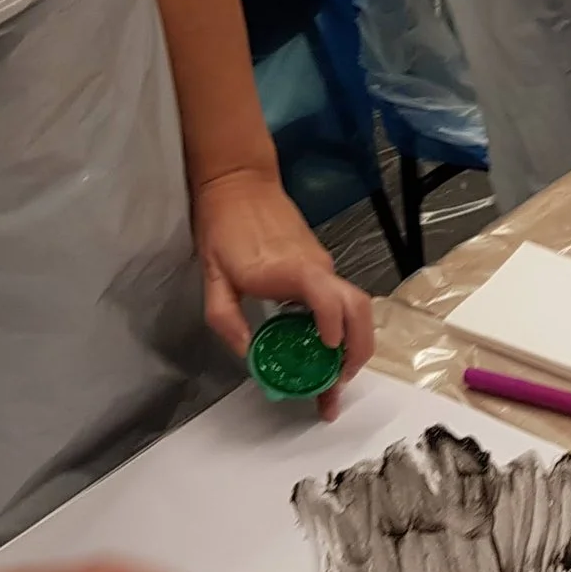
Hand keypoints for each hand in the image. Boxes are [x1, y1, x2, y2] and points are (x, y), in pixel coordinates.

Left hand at [192, 170, 374, 418]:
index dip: (334, 325)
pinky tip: (325, 350)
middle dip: (356, 352)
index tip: (329, 352)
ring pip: (357, 308)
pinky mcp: (322, 268)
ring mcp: (324, 267)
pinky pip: (343, 302)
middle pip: (359, 309)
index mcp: (290, 270)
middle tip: (337, 387)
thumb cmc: (224, 227)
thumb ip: (225, 318)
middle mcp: (318, 269)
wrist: (240, 185)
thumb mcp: (211, 275)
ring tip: (335, 376)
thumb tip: (246, 353)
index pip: (328, 297)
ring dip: (355, 344)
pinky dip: (344, 330)